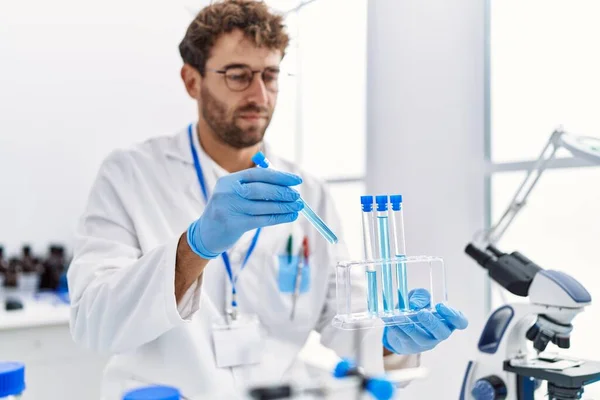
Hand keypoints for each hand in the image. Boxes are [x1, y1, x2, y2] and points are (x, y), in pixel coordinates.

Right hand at [187, 167, 303, 257]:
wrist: (205, 234)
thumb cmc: (227, 211)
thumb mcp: (234, 194)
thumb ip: (255, 187)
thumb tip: (286, 186)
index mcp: (228, 181)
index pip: (257, 174)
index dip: (278, 176)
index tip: (295, 180)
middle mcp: (227, 192)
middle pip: (261, 189)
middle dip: (282, 192)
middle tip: (297, 195)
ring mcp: (230, 209)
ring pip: (264, 206)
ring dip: (284, 206)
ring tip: (298, 206)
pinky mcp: (234, 225)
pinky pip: (262, 220)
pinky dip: (279, 217)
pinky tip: (290, 216)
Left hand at [382, 288, 467, 354]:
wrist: (400, 324)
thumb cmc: (415, 309)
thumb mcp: (418, 298)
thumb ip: (420, 295)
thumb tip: (416, 304)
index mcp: (447, 320)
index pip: (460, 322)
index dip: (454, 316)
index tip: (441, 306)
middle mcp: (439, 333)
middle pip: (442, 333)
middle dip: (432, 323)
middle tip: (421, 313)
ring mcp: (426, 342)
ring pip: (422, 338)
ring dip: (411, 327)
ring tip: (401, 316)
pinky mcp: (411, 346)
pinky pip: (405, 339)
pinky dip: (397, 329)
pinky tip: (391, 321)